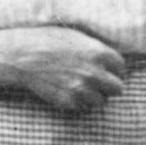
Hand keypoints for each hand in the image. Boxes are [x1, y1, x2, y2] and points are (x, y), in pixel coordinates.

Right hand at [11, 27, 127, 116]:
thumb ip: (95, 48)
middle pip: (117, 88)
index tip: (109, 70)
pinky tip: (70, 92)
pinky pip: (82, 107)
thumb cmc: (49, 40)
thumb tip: (108, 57)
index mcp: (99, 53)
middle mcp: (94, 73)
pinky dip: (79, 102)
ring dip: (95, 96)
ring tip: (84, 88)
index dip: (115, 69)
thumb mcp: (77, 37)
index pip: (121, 67)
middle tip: (100, 83)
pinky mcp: (68, 102)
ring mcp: (81, 90)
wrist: (24, 56)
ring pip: (101, 101)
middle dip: (110, 85)